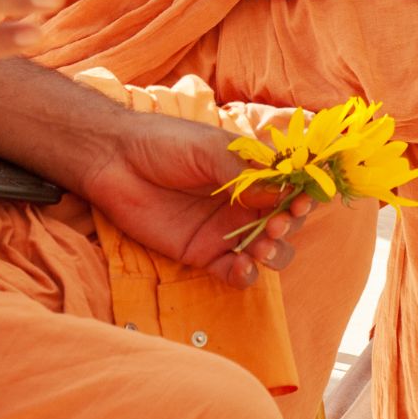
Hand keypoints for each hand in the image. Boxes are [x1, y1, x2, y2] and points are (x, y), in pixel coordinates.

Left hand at [77, 107, 311, 288]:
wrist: (115, 161)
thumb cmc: (166, 143)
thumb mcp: (208, 149)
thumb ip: (242, 174)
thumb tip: (281, 193)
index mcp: (254, 173)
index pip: (291, 187)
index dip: (302, 195)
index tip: (300, 200)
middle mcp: (246, 203)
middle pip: (285, 222)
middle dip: (288, 225)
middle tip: (275, 224)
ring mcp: (226, 231)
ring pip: (267, 251)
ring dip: (274, 253)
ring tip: (262, 248)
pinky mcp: (202, 254)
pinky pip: (234, 272)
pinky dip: (244, 275)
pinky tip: (241, 267)